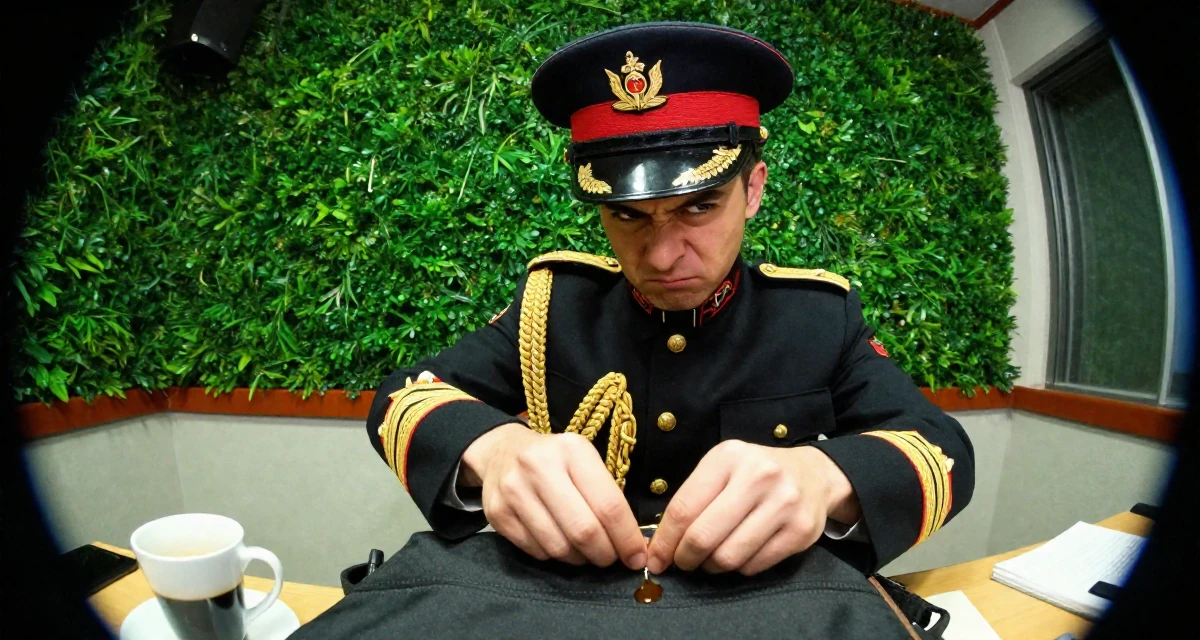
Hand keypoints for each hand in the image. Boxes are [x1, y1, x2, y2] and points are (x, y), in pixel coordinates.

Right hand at [461, 423, 646, 568]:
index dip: (627, 538)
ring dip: (580, 559)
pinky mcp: (497, 513)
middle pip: (584, 531)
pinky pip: (536, 551)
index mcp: (572, 450)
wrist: (502, 451)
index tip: (638, 557)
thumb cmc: (555, 460)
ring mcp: (514, 491)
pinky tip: (561, 544)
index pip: (608, 505)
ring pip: (559, 547)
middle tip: (612, 559)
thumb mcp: (584, 461)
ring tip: (587, 552)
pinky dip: (555, 556)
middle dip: (605, 554)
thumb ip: (607, 496)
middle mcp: (539, 467)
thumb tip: (634, 543)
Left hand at [647, 441, 859, 575]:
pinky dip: (739, 568)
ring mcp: (783, 504)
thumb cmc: (756, 474)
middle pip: (704, 536)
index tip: (655, 558)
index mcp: (728, 457)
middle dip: (685, 558)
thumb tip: (661, 544)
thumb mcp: (723, 468)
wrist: (813, 474)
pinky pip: (754, 565)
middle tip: (682, 563)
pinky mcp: (800, 531)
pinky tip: (738, 555)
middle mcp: (758, 477)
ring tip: (710, 560)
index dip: (664, 541)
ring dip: (711, 566)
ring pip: (729, 557)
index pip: (684, 508)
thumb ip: (693, 498)